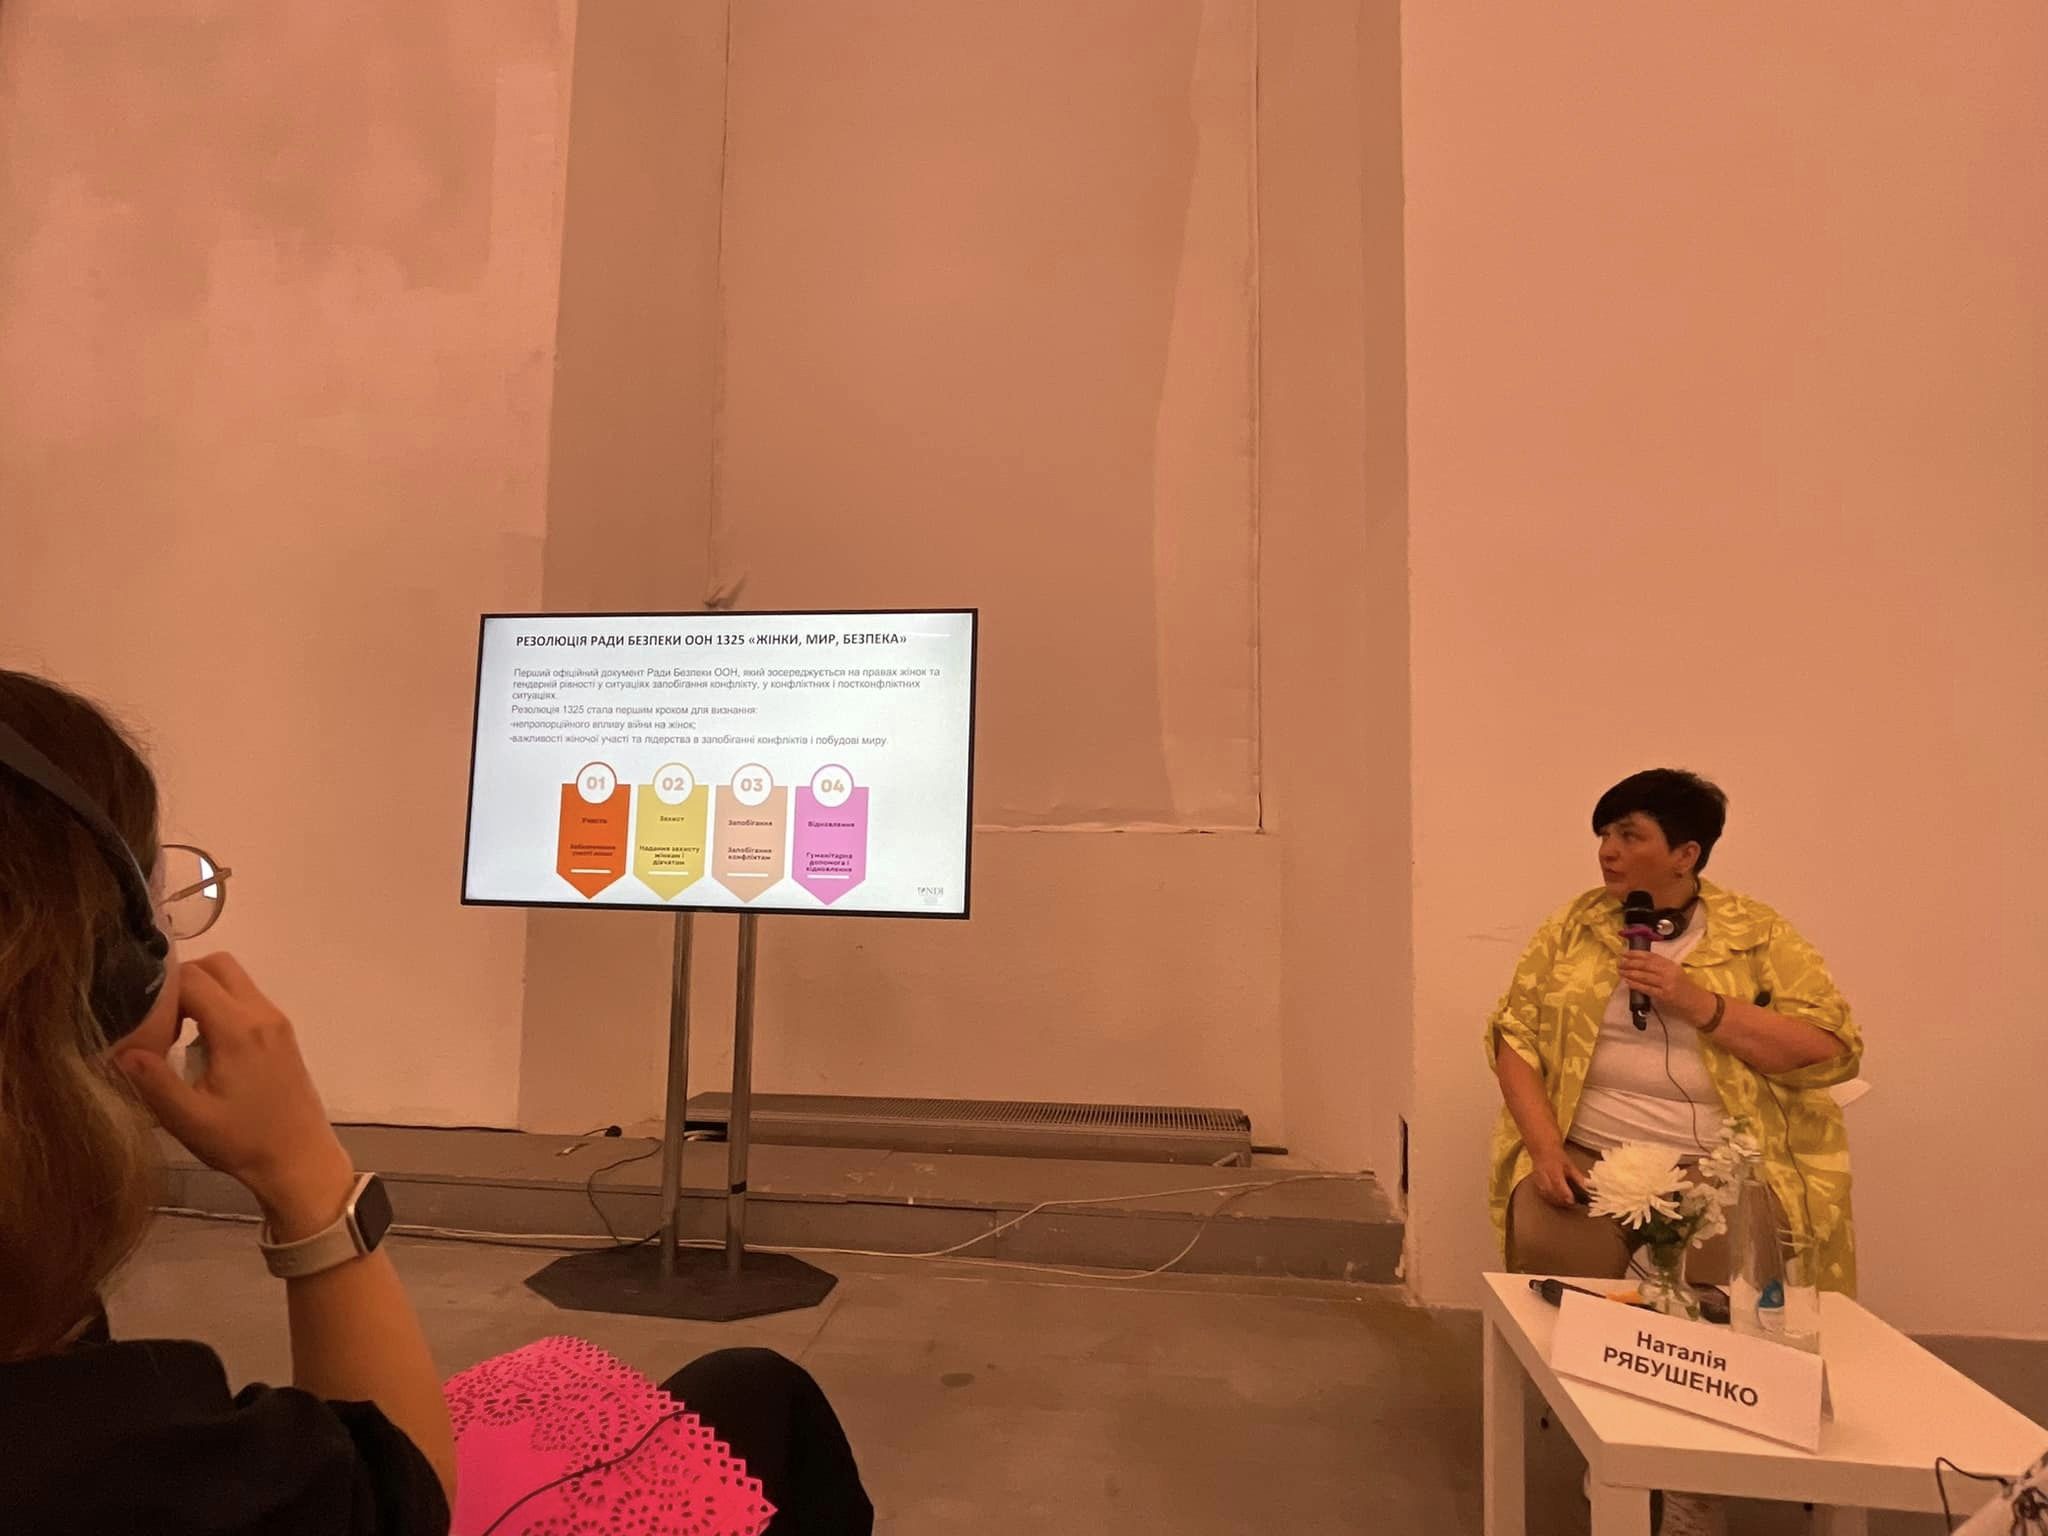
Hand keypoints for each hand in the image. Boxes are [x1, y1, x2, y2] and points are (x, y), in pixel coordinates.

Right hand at [116, 953, 355, 1239]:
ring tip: (175, 1032)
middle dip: (181, 980)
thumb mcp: (189, 1119)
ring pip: (235, 979)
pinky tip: (201, 1044)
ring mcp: (277, 1021)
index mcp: (240, 1030)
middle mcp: (263, 1014)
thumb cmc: (243, 1142)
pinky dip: (221, 1005)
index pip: (193, 978)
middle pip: (219, 965)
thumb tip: (121, 1049)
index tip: (140, 1019)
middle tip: (157, 1017)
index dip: (159, 990)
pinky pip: (247, 998)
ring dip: (203, 992)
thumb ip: (154, 1081)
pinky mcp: (282, 1033)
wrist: (299, 1158)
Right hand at [1528, 1144, 1589, 1208]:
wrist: (1542, 1150)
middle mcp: (1543, 1174)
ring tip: (1566, 1203)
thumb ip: (1578, 1177)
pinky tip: (1557, 1201)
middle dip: (1561, 1200)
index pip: (1558, 1183)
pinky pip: (1542, 1194)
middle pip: (1551, 1191)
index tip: (1573, 1201)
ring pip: (1546, 1194)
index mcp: (1553, 1168)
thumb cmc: (1558, 1157)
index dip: (1565, 1193)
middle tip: (1571, 1203)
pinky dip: (1550, 1199)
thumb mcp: (1570, 1165)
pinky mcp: (1535, 1184)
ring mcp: (1537, 1179)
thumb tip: (1586, 1189)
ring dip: (1556, 1201)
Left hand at [1615, 952, 1715, 1026]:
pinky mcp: (1664, 995)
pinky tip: (1627, 982)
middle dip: (1630, 963)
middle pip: (1645, 965)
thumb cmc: (1683, 987)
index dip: (1636, 954)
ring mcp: (1666, 984)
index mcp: (1671, 964)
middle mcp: (1668, 972)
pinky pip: (1646, 988)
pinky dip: (1635, 984)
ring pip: (1644, 976)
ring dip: (1629, 973)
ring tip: (1620, 971)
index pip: (1651, 956)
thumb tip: (1639, 962)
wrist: (1695, 1002)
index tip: (1625, 953)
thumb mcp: (1674, 972)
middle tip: (1619, 962)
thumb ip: (1660, 967)